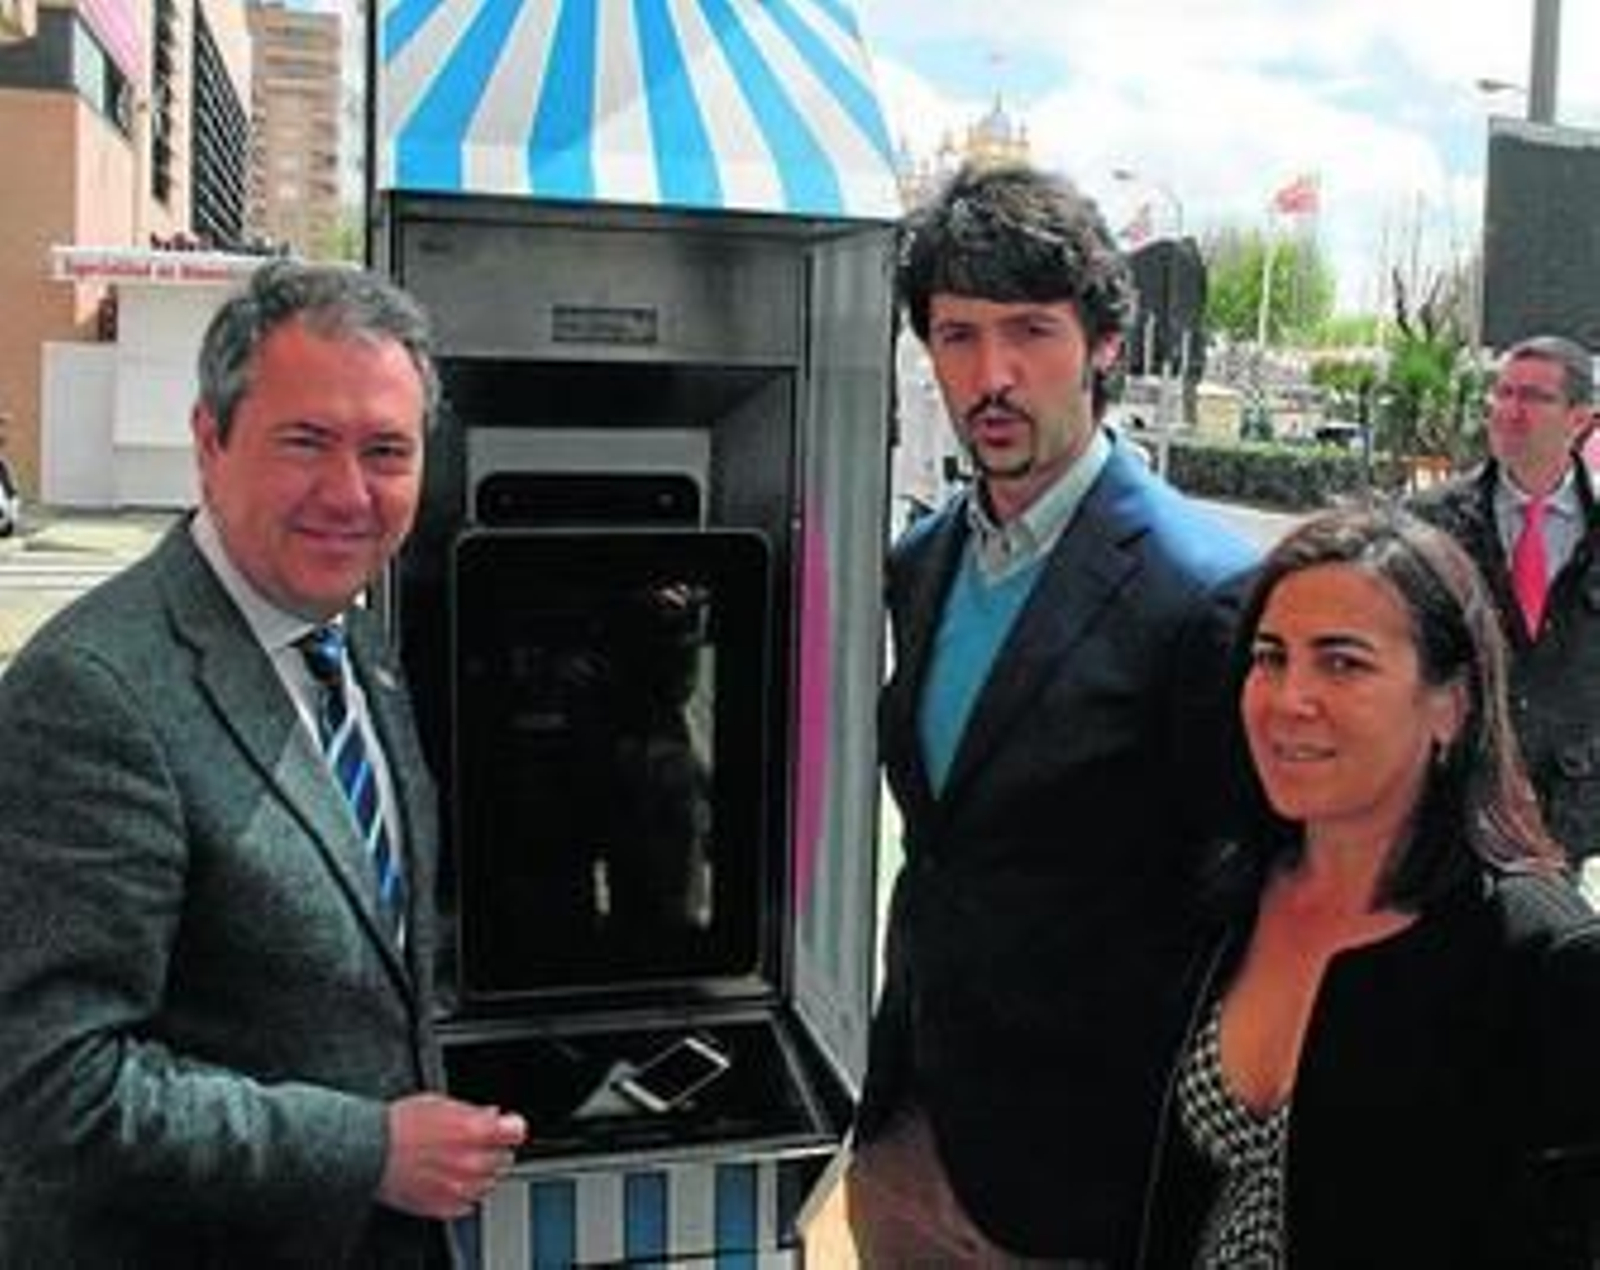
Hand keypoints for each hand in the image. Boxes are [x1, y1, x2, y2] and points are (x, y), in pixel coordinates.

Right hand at [378, 1093, 527, 1218]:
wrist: (370, 1152)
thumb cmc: (400, 1125)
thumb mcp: (440, 1102)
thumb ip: (473, 1111)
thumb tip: (492, 1115)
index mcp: (476, 1132)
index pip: (516, 1132)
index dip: (511, 1128)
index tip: (507, 1128)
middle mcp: (472, 1162)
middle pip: (505, 1160)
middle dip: (495, 1151)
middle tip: (476, 1144)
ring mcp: (460, 1187)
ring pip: (488, 1184)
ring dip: (481, 1173)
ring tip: (458, 1162)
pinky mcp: (445, 1206)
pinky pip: (469, 1203)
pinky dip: (464, 1193)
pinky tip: (448, 1179)